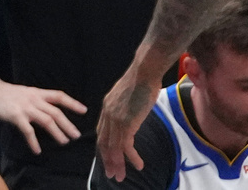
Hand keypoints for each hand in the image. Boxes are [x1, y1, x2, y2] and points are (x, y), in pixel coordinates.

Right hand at [0, 70, 86, 153]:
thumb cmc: (4, 92)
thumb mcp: (23, 92)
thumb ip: (34, 100)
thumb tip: (45, 111)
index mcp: (36, 92)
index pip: (58, 96)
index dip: (72, 103)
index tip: (84, 110)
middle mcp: (34, 99)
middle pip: (56, 112)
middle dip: (68, 124)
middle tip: (76, 135)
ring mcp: (25, 107)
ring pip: (46, 121)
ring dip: (57, 133)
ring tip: (64, 142)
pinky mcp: (15, 115)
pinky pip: (28, 131)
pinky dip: (34, 142)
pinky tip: (37, 150)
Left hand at [96, 64, 161, 180]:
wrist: (145, 71)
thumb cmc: (141, 80)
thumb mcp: (127, 95)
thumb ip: (124, 106)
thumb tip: (130, 114)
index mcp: (106, 107)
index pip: (102, 133)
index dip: (104, 148)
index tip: (107, 159)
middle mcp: (108, 114)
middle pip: (104, 143)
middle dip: (107, 161)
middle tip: (111, 175)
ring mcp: (116, 119)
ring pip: (114, 148)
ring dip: (117, 164)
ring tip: (121, 176)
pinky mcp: (127, 123)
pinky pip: (126, 146)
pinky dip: (131, 158)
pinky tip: (138, 165)